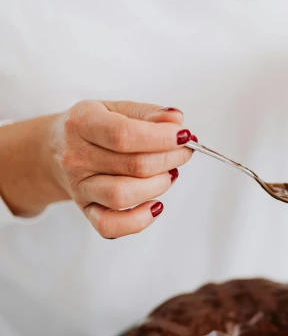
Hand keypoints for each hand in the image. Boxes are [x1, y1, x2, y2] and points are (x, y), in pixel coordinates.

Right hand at [0, 101, 194, 236]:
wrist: (55, 149)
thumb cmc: (92, 128)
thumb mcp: (115, 109)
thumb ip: (147, 113)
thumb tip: (176, 121)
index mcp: (82, 123)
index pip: (124, 134)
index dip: (161, 138)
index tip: (184, 135)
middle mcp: (76, 157)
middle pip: (132, 166)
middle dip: (169, 159)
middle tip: (183, 153)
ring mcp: (80, 186)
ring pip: (123, 196)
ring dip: (158, 186)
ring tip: (168, 174)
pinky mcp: (86, 210)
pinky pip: (110, 226)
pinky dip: (139, 221)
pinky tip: (155, 205)